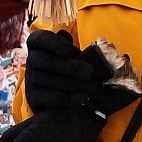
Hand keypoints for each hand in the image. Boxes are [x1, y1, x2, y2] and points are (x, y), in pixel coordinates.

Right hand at [25, 30, 140, 116]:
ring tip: (91, 86)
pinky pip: (47, 97)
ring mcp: (32, 81)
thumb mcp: (82, 59)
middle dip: (67, 66)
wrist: (71, 102)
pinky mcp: (35, 99)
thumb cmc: (77, 72)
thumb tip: (110, 49)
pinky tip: (81, 97)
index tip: (69, 48)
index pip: (38, 39)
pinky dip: (66, 98)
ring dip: (70, 83)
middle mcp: (33, 62)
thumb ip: (88, 51)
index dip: (51, 42)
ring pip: (45, 79)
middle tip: (88, 71)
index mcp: (41, 47)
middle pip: (41, 60)